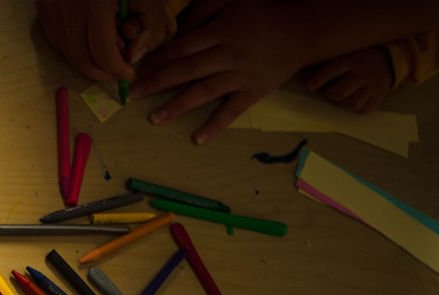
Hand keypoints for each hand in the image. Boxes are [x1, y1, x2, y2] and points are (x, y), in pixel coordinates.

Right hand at [38, 0, 180, 80]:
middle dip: (101, 71)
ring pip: (65, 51)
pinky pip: (54, 37)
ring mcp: (51, 6)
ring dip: (85, 60)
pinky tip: (84, 40)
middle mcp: (69, 7)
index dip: (118, 69)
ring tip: (103, 53)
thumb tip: (134, 52)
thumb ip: (145, 17)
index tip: (129, 71)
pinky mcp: (42, 4)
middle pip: (81, 58)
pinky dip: (69, 46)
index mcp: (95, 2)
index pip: (103, 52)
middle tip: (116, 70)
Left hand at [133, 0, 307, 142]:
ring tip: (155, 119)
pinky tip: (197, 139)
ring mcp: (241, 76)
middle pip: (188, 70)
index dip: (160, 58)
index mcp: (221, 31)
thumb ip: (203, 9)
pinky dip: (215, 125)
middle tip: (135, 95)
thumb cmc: (264, 11)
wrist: (303, 30)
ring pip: (204, 92)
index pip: (183, 47)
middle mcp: (229, 55)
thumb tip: (177, 27)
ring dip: (178, 106)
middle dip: (159, 83)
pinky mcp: (254, 92)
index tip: (139, 69)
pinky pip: (232, 111)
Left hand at [304, 46, 393, 113]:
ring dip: (343, 103)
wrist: (391, 58)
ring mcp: (373, 86)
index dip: (318, 80)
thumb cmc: (361, 56)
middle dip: (331, 94)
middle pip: (340, 92)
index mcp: (353, 60)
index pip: (331, 71)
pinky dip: (356, 108)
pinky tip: (354, 100)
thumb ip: (331, 61)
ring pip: (352, 104)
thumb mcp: (348, 52)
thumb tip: (307, 72)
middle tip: (330, 92)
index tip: (309, 86)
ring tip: (342, 96)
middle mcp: (363, 73)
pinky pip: (364, 109)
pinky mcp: (379, 96)